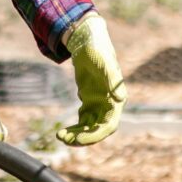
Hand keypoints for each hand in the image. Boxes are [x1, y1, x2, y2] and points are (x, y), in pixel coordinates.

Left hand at [56, 13, 124, 146]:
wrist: (88, 42)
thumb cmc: (98, 51)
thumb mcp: (104, 63)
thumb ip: (113, 80)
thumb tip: (120, 99)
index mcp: (116, 99)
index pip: (108, 125)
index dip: (95, 135)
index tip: (78, 140)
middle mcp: (109, 105)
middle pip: (98, 130)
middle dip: (82, 138)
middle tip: (64, 139)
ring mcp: (99, 104)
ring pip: (89, 128)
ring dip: (77, 135)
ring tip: (60, 136)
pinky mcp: (89, 101)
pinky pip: (83, 121)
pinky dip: (74, 128)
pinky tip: (63, 131)